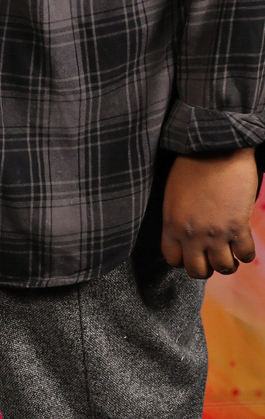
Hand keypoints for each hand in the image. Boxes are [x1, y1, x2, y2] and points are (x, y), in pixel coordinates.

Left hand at [161, 149, 259, 276]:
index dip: (183, 260)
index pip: (172, 259)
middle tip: (212, 258)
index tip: (192, 254)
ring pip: (223, 268)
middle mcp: (191, 234)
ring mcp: (215, 232)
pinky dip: (246, 254)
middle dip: (206, 268)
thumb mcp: (173, 195)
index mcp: (171, 225)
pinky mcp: (238, 226)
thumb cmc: (192, 165)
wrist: (216, 148)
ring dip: (228, 264)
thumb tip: (186, 234)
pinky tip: (244, 245)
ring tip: (230, 254)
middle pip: (197, 270)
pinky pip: (245, 254)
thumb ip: (177, 219)